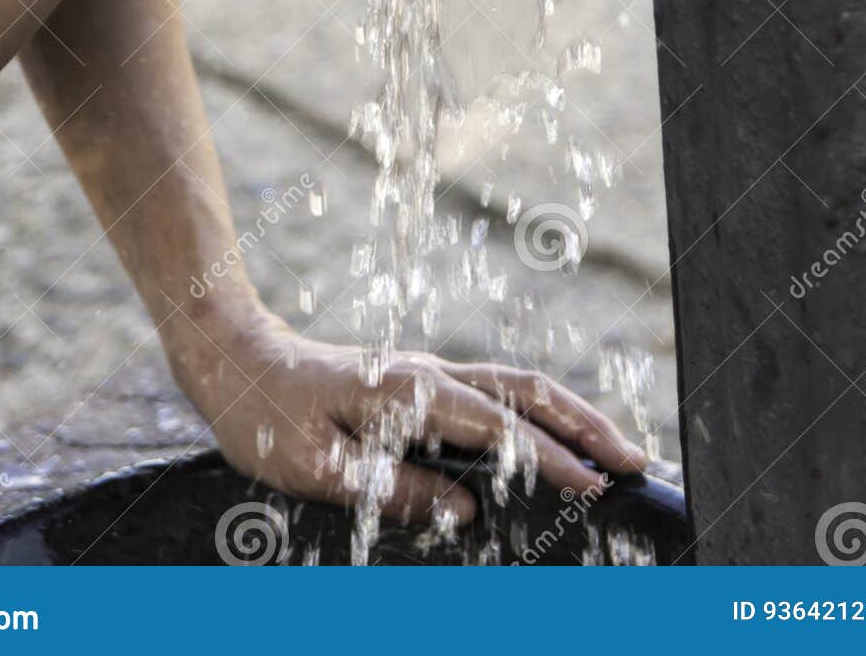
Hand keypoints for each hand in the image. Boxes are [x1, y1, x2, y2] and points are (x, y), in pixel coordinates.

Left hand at [169, 306, 646, 525]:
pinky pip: (489, 394)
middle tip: (633, 459)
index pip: (498, 427)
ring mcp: (424, 373)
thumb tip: (463, 510)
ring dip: (567, 412)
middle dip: (584, 423)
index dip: (549, 458)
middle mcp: (427, 372)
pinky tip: (546, 439)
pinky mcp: (416, 383)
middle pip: (526, 390)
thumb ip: (392, 486)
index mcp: (409, 390)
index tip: (594, 488)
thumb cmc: (265, 415)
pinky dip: (534, 411)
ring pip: (514, 385)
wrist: (232, 356)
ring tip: (609, 447)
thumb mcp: (315, 466)